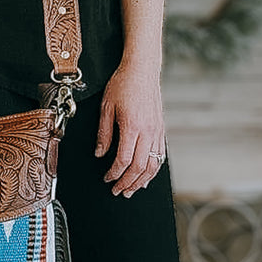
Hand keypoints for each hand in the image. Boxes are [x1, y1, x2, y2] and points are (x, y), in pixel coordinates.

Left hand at [95, 64, 166, 196]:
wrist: (142, 69)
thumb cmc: (122, 84)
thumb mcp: (106, 107)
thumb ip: (104, 133)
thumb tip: (100, 154)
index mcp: (132, 126)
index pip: (124, 160)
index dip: (114, 173)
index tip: (107, 178)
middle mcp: (148, 131)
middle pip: (139, 167)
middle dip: (128, 183)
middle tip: (118, 191)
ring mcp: (157, 131)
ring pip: (153, 164)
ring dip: (142, 180)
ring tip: (132, 190)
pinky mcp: (161, 129)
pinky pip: (160, 155)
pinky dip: (153, 169)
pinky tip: (146, 176)